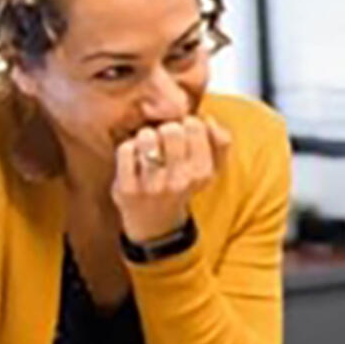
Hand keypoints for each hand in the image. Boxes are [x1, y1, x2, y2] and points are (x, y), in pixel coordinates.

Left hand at [112, 114, 231, 242]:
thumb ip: (220, 142)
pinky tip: (133, 159)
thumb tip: (208, 119)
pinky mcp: (127, 189)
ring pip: (147, 137)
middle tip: (164, 141)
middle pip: (171, 129)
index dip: (186, 123)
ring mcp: (152, 185)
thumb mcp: (210, 169)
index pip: (195, 125)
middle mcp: (179, 180)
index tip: (183, 135)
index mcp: (203, 172)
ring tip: (147, 148)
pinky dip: (127, 149)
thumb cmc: (183, 186)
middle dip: (165, 129)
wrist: (156, 224)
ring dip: (145, 137)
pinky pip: (125, 150)